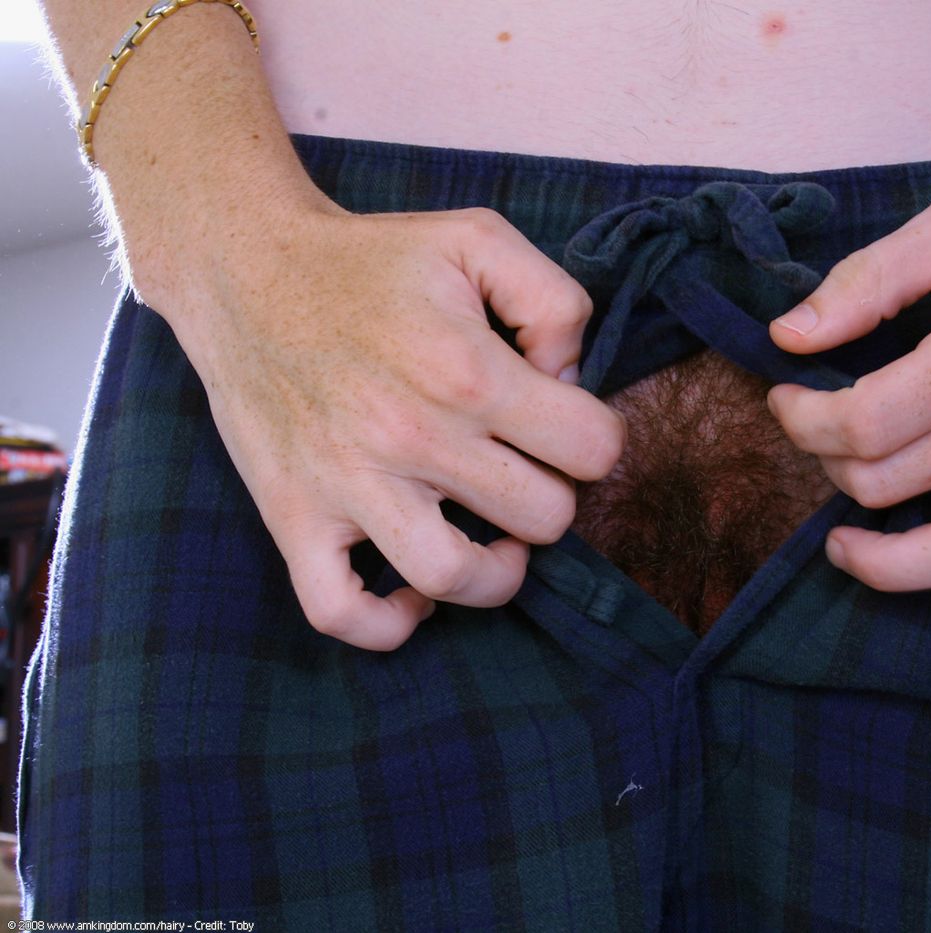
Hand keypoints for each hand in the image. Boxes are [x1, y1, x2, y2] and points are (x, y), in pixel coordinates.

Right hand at [152, 201, 625, 650]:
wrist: (246, 271)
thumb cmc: (373, 259)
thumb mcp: (479, 239)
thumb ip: (554, 301)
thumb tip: (571, 381)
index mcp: (467, 370)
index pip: (593, 449)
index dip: (595, 437)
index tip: (561, 421)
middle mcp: (412, 435)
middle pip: (544, 519)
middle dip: (552, 495)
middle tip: (522, 468)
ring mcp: (348, 484)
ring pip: (457, 578)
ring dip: (496, 572)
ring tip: (493, 538)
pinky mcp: (293, 516)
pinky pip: (341, 612)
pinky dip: (387, 622)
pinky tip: (413, 590)